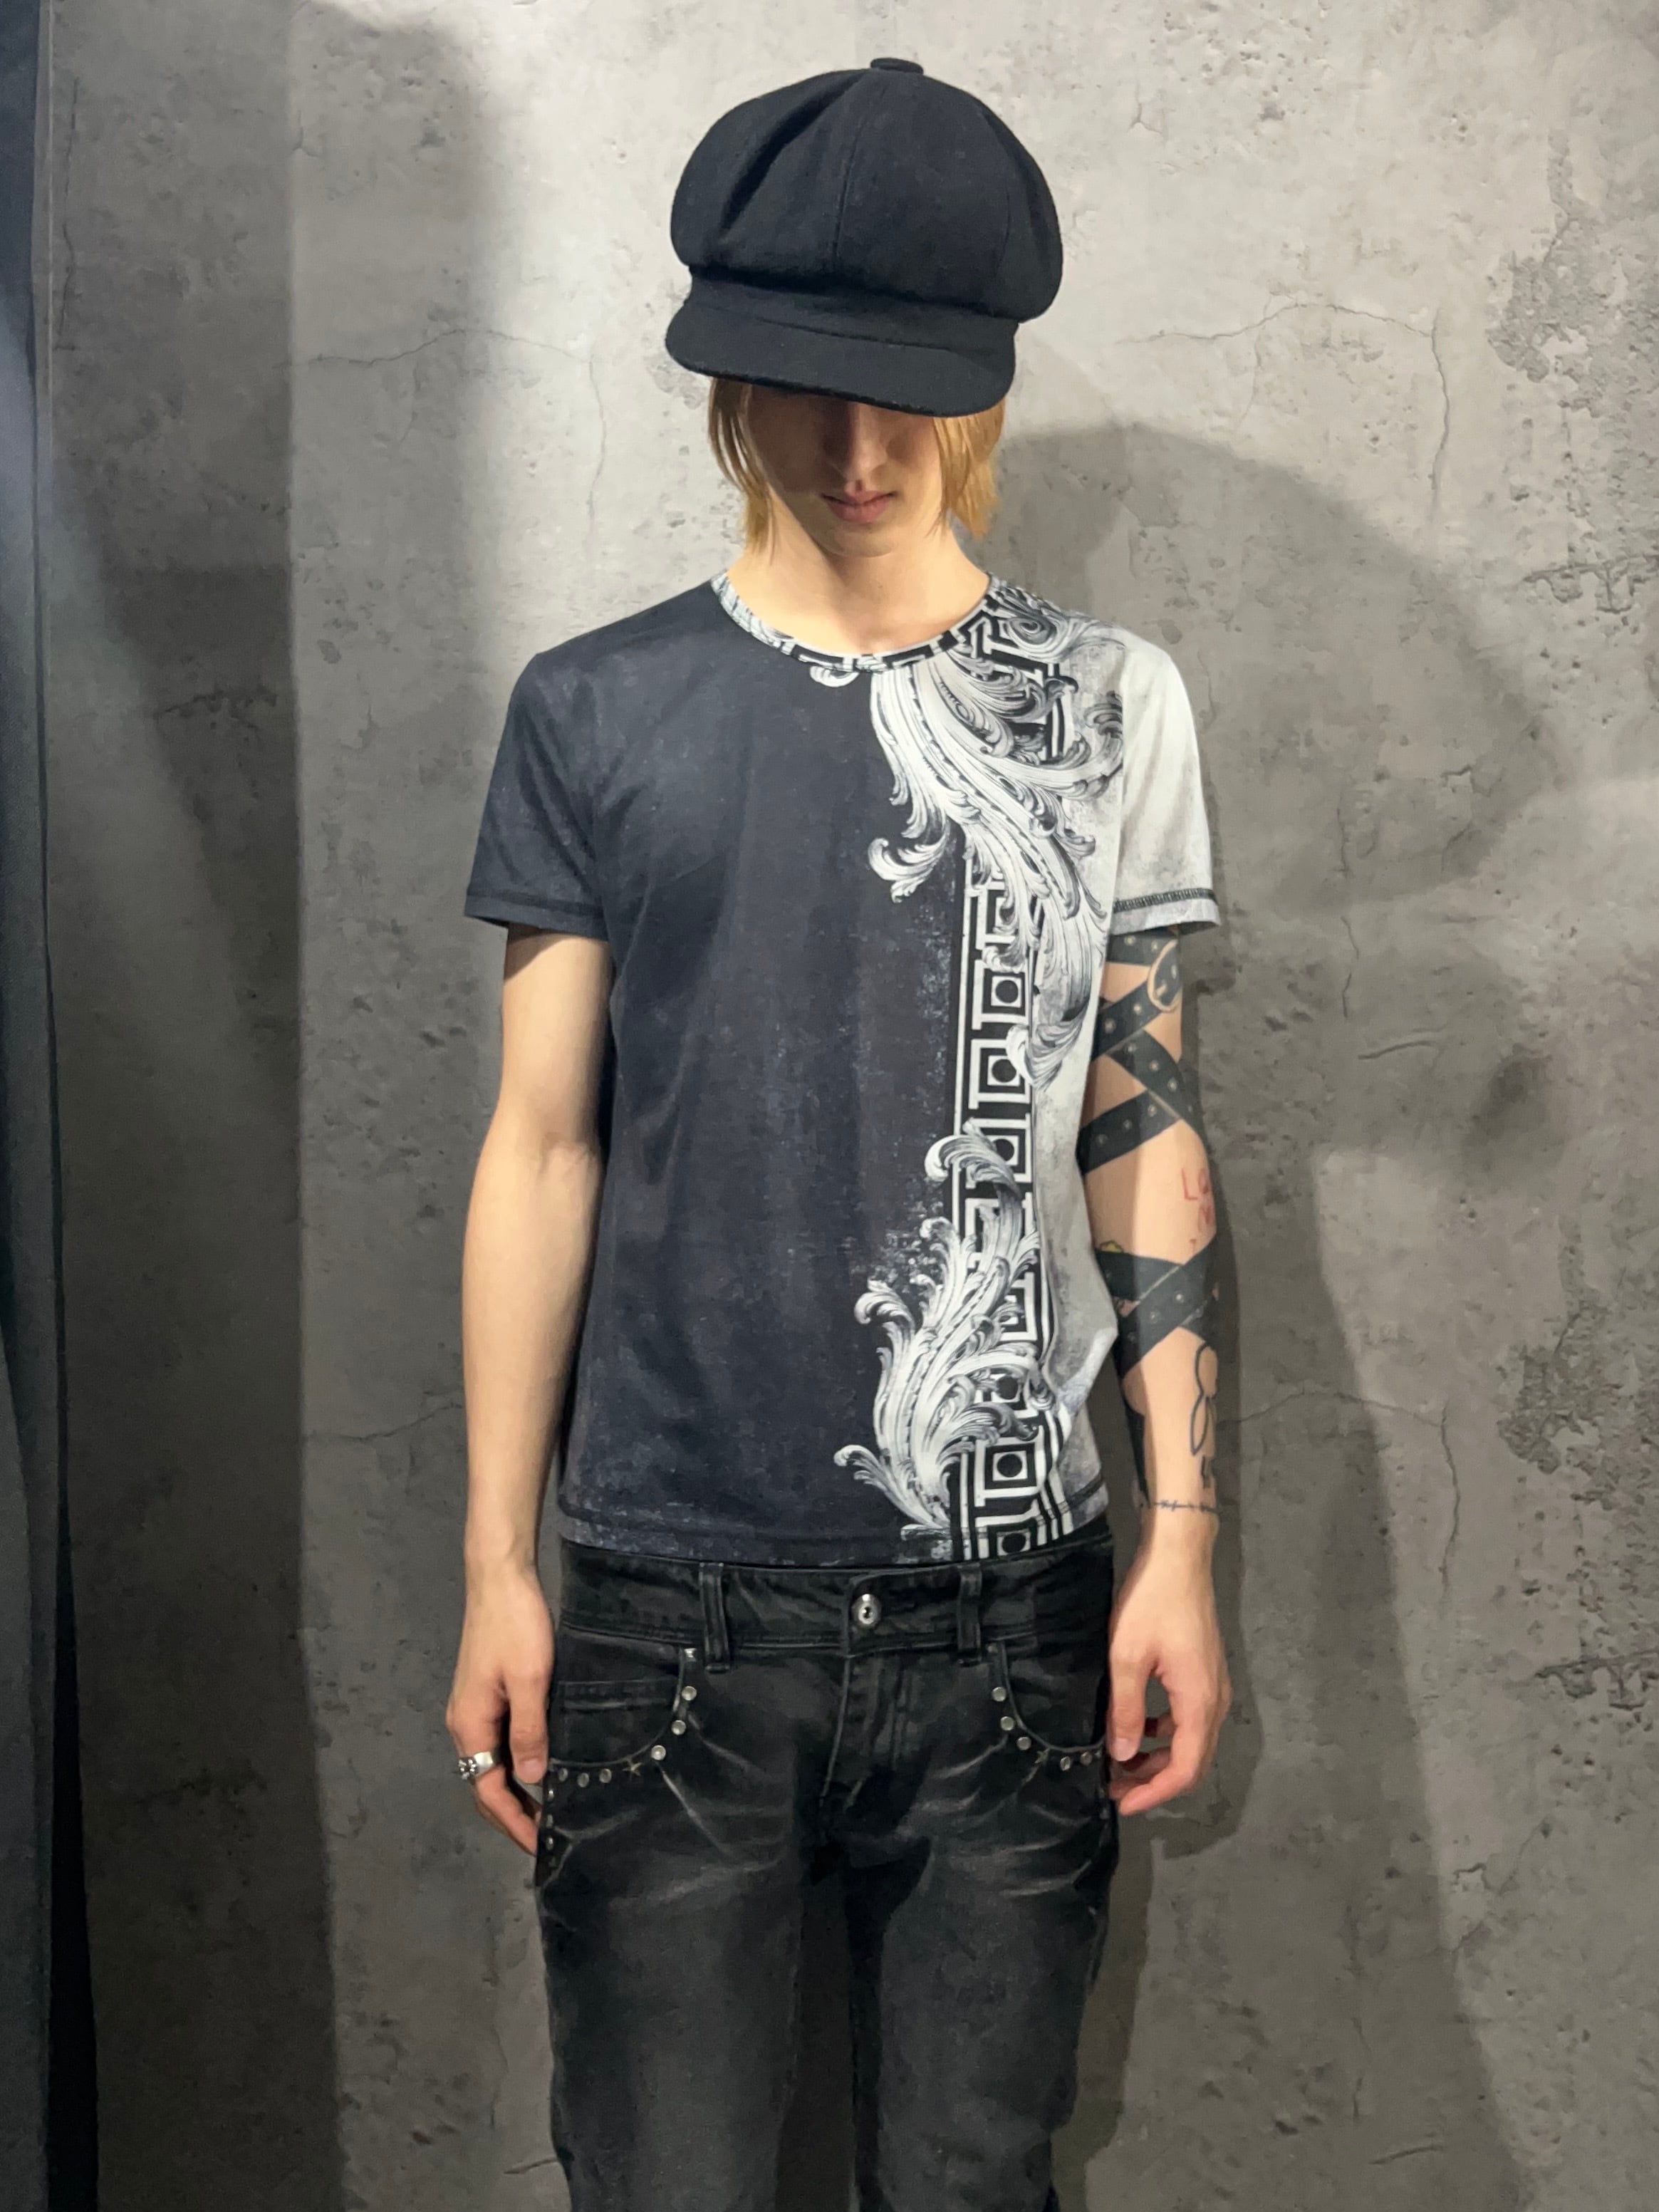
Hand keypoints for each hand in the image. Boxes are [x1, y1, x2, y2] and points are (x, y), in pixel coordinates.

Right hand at [446, 1562, 554, 1855]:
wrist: (500, 1579)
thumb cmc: (516, 1626)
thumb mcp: (530, 1680)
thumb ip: (530, 1731)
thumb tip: (531, 1781)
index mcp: (470, 1725)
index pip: (488, 1791)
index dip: (513, 1822)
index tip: (540, 1847)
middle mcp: (464, 1723)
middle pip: (483, 1784)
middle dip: (511, 1816)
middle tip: (545, 1840)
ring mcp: (472, 1709)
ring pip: (490, 1765)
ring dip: (513, 1793)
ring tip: (545, 1814)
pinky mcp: (485, 1695)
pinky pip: (496, 1744)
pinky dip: (514, 1766)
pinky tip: (537, 1769)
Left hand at [1105, 1521, 1230, 1814]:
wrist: (1179, 1557)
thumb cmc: (1151, 1602)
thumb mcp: (1127, 1657)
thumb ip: (1127, 1710)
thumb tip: (1122, 1755)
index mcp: (1199, 1701)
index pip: (1185, 1769)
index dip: (1155, 1793)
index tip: (1122, 1803)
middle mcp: (1214, 1700)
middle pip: (1192, 1761)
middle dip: (1154, 1781)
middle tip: (1114, 1787)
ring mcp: (1213, 1686)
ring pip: (1190, 1741)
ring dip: (1157, 1758)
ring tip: (1119, 1761)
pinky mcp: (1204, 1673)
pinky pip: (1188, 1719)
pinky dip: (1164, 1733)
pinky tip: (1137, 1726)